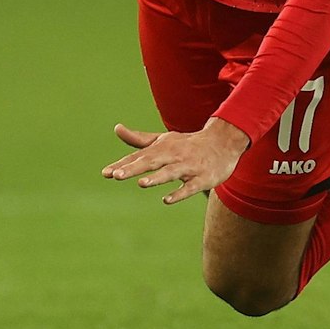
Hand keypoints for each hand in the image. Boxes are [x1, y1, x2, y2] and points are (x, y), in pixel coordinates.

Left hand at [102, 118, 249, 204]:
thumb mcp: (163, 139)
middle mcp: (174, 155)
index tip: (106, 173)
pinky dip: (178, 193)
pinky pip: (189, 187)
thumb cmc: (187, 144)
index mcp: (162, 147)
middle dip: (134, 168)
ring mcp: (189, 167)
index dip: (123, 165)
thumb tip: (116, 128)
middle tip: (116, 175)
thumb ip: (139, 139)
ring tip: (141, 183)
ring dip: (157, 178)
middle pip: (152, 161)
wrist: (223, 143)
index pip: (139, 156)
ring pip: (171, 172)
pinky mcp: (202, 179)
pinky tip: (166, 200)